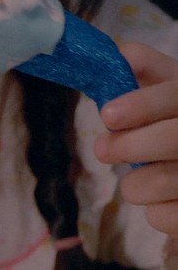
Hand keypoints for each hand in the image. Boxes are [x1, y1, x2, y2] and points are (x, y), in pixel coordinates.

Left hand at [94, 43, 177, 244]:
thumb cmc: (174, 117)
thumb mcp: (167, 85)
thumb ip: (144, 66)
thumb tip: (121, 53)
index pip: (176, 97)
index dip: (143, 104)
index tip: (108, 114)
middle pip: (173, 140)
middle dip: (128, 146)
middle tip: (101, 148)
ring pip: (163, 182)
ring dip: (134, 184)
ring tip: (133, 178)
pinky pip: (166, 218)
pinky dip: (153, 211)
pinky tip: (159, 200)